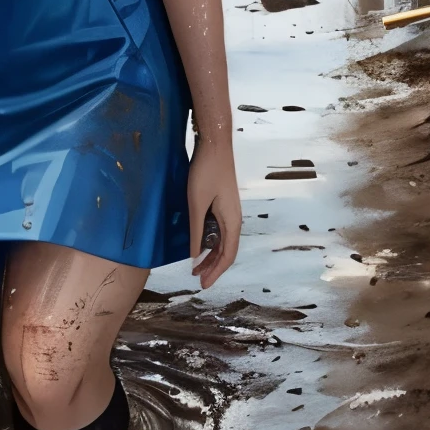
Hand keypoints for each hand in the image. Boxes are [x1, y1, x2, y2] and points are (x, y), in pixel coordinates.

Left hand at [187, 138, 239, 288]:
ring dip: (210, 255)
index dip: (216, 272)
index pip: (228, 255)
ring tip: (196, 266)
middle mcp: (234, 218)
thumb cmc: (206, 172)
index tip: (203, 284)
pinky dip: (209, 241)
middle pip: (226, 250)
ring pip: (222, 240)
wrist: (215, 145)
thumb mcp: (196, 203)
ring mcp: (229, 211)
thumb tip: (195, 254)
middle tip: (196, 279)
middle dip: (212, 267)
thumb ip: (196, 230)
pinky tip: (199, 244)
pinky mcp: (223, 203)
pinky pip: (218, 229)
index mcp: (232, 221)